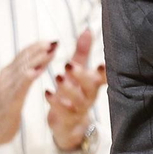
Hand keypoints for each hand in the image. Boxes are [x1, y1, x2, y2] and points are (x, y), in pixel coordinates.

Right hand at [0, 40, 58, 153]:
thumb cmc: (1, 115)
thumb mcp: (13, 93)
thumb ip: (20, 82)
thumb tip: (32, 71)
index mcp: (7, 75)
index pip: (23, 56)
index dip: (36, 48)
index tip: (50, 41)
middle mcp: (6, 77)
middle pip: (24, 57)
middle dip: (40, 48)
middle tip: (54, 41)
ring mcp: (7, 87)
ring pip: (24, 67)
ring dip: (39, 57)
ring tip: (51, 49)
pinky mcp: (11, 98)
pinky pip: (21, 84)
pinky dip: (30, 75)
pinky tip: (39, 69)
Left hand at [45, 29, 106, 150]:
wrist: (68, 124)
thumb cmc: (74, 91)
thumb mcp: (78, 70)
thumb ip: (83, 51)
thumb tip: (88, 29)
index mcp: (94, 83)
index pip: (104, 77)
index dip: (105, 72)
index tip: (102, 64)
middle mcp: (89, 97)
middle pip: (91, 87)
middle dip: (82, 76)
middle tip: (69, 65)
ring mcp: (79, 110)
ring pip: (78, 101)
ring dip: (68, 89)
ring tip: (58, 77)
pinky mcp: (67, 120)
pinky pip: (63, 113)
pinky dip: (55, 103)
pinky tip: (47, 93)